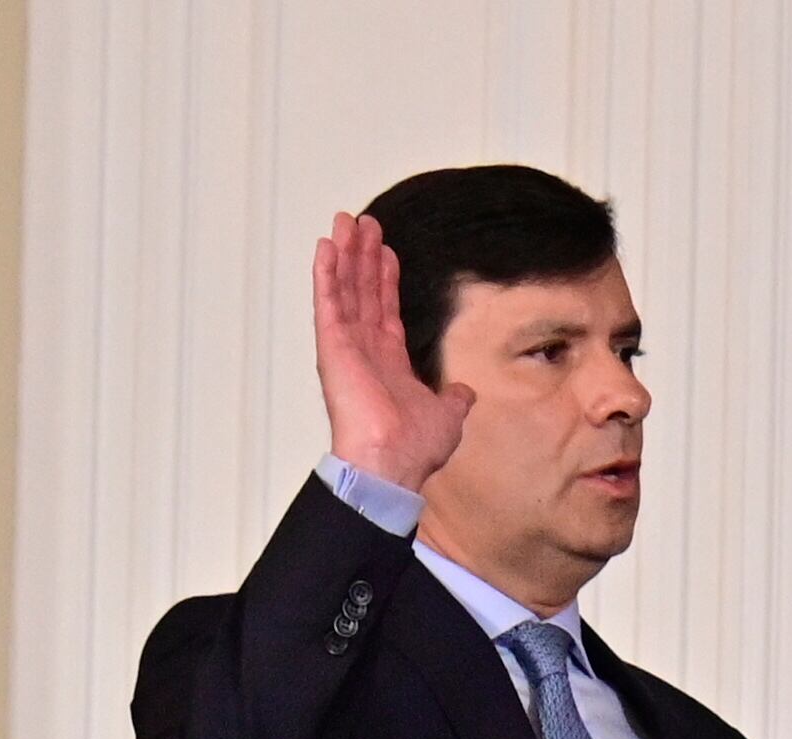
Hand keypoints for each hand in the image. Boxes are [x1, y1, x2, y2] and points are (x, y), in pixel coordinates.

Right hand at [313, 213, 470, 494]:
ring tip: (345, 221)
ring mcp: (347, 346)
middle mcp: (365, 351)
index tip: (385, 251)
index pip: (385, 310)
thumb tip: (465, 393)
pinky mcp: (333, 346)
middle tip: (363, 223)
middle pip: (362, 291)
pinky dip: (326, 274)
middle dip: (363, 256)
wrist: (393, 463)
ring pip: (344, 289)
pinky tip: (326, 247)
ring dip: (345, 254)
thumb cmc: (415, 449)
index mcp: (389, 363)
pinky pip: (328, 302)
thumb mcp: (447, 416)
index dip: (384, 279)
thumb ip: (454, 399)